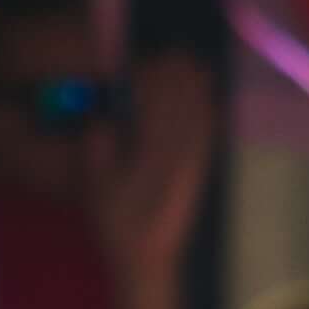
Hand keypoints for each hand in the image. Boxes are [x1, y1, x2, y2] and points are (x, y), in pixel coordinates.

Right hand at [86, 50, 216, 277]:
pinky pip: (210, 137)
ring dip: (198, 91)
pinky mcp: (202, 171)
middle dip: (180, 78)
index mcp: (154, 150)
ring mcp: (195, 161)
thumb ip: (97, 150)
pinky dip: (211, 116)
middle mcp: (180, 151)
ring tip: (197, 66)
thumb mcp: (95, 186)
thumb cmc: (117, 220)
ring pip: (200, 117)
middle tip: (179, 53)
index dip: (154, 80)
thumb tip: (101, 120)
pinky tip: (213, 103)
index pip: (156, 105)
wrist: (150, 255)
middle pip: (183, 105)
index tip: (150, 61)